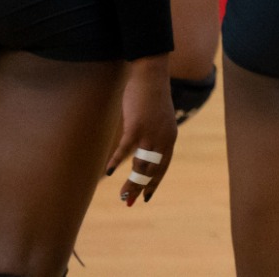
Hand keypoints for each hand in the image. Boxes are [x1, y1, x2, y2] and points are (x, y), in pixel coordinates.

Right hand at [106, 60, 176, 205]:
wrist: (151, 77)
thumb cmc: (152, 97)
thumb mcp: (160, 119)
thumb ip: (156, 135)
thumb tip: (146, 148)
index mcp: (170, 138)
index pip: (163, 167)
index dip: (154, 183)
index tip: (146, 197)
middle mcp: (163, 140)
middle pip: (151, 171)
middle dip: (140, 188)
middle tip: (128, 201)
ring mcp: (150, 135)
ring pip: (140, 166)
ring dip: (130, 182)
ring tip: (121, 194)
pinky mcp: (136, 128)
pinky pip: (125, 151)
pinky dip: (116, 162)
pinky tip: (108, 171)